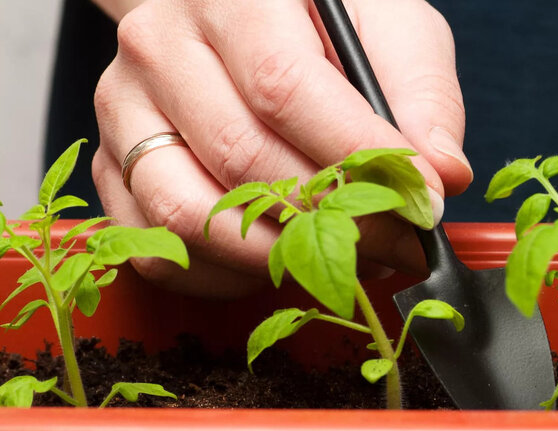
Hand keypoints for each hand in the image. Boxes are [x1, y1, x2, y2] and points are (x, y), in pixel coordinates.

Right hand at [91, 0, 470, 297]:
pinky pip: (158, 248)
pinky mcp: (113, 165)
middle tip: (397, 244)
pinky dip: (227, 277)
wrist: (246, 15)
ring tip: (346, 259)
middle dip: (334, 221)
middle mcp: (162, 45)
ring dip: (279, 258)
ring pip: (189, 213)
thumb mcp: (392, 30)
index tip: (422, 204)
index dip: (359, 159)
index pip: (285, 89)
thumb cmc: (327, 24)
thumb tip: (443, 176)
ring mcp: (125, 107)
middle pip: (242, 158)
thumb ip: (423, 97)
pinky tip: (282, 261)